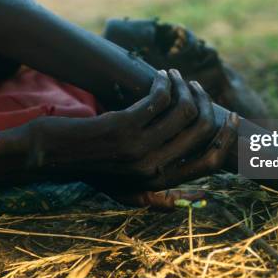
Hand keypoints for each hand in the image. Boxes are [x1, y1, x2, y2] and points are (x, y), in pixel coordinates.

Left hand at [32, 69, 237, 197]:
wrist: (47, 155)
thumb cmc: (88, 168)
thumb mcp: (123, 189)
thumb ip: (155, 196)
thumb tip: (191, 202)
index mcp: (158, 183)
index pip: (209, 163)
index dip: (226, 138)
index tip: (230, 116)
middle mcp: (152, 169)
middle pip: (201, 130)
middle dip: (205, 103)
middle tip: (196, 87)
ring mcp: (137, 148)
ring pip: (182, 110)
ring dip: (185, 87)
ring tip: (177, 76)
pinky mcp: (122, 127)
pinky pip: (158, 98)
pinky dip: (164, 82)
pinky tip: (160, 76)